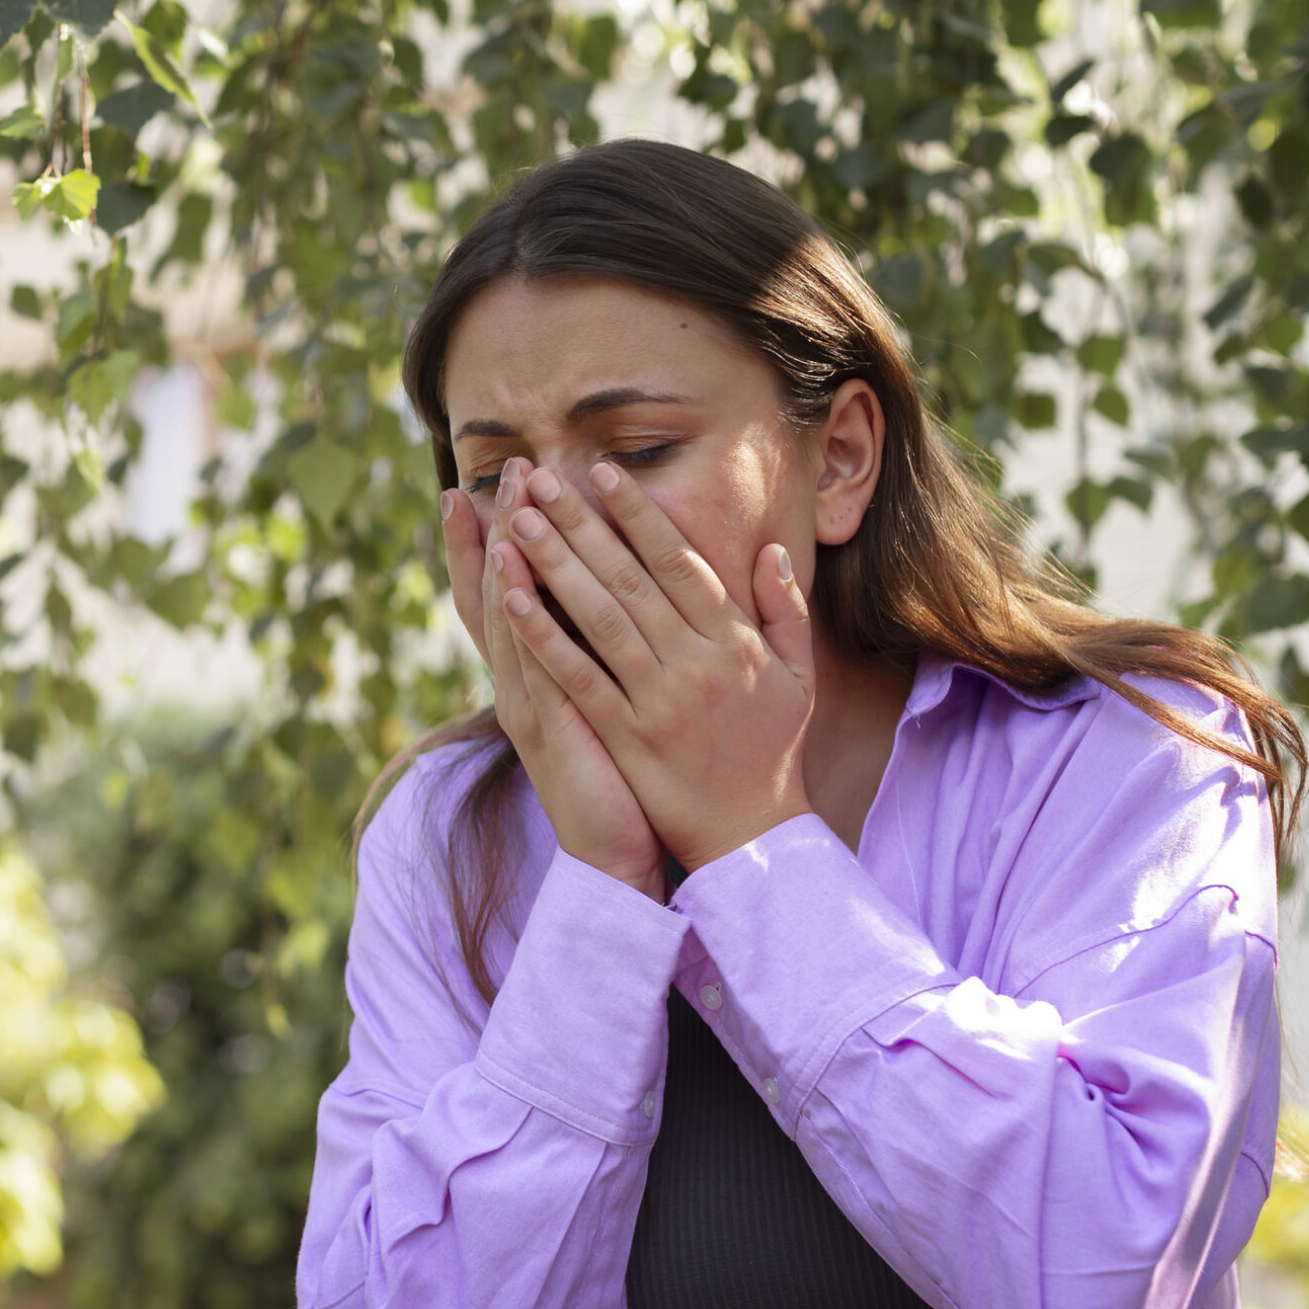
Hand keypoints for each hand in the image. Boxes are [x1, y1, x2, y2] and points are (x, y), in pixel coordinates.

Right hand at [441, 463, 664, 899]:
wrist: (614, 856)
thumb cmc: (620, 781)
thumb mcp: (606, 705)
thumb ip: (603, 655)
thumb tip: (613, 600)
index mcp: (538, 676)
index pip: (508, 597)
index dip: (492, 544)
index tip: (487, 489)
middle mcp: (522, 682)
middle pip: (498, 595)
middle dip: (500, 530)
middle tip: (505, 471)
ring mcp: (529, 703)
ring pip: (508, 620)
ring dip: (505, 559)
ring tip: (507, 504)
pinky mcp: (550, 727)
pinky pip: (530, 664)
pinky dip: (518, 620)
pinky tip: (512, 580)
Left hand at [495, 461, 814, 871]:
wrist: (753, 836)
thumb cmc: (772, 749)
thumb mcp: (796, 676)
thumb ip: (783, 610)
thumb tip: (769, 550)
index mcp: (731, 641)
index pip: (678, 562)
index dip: (638, 514)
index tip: (603, 472)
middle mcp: (694, 663)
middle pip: (630, 579)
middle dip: (582, 525)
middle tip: (542, 480)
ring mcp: (657, 700)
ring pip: (599, 619)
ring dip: (554, 566)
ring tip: (517, 522)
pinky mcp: (625, 736)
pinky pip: (577, 677)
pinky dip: (543, 635)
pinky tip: (512, 598)